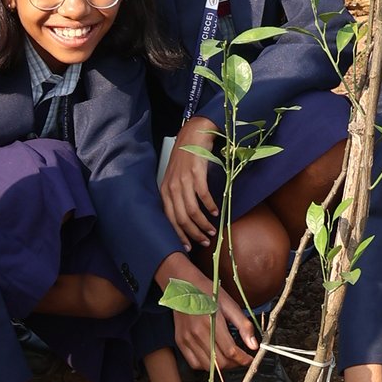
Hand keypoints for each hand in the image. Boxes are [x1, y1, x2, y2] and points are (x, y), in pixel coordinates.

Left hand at [161, 120, 220, 249]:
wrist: (192, 134)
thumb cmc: (185, 158)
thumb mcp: (175, 178)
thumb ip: (176, 195)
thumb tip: (185, 216)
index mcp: (165, 190)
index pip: (169, 219)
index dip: (179, 235)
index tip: (188, 247)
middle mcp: (172, 187)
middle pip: (181, 218)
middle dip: (193, 233)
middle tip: (204, 241)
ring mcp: (183, 180)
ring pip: (192, 211)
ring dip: (203, 224)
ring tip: (212, 230)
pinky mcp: (196, 174)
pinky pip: (203, 196)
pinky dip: (210, 207)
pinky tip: (216, 212)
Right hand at [172, 280, 256, 375]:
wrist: (184, 285)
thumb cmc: (208, 292)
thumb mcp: (230, 305)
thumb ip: (243, 325)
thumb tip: (253, 345)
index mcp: (211, 322)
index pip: (231, 351)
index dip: (244, 359)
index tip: (249, 359)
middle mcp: (197, 333)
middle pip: (220, 362)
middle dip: (234, 364)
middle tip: (241, 358)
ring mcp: (187, 339)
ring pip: (208, 366)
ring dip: (221, 366)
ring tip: (229, 358)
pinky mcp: (180, 342)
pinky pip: (194, 363)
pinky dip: (206, 365)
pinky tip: (213, 357)